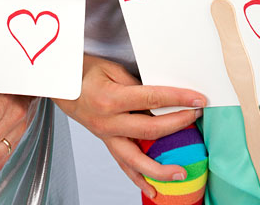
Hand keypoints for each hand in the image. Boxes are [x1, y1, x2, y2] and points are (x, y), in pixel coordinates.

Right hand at [54, 55, 205, 198]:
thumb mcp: (111, 69)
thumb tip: (161, 98)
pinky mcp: (106, 143)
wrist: (61, 85)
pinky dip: (139, 179)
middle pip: (150, 129)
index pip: (152, 99)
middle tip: (197, 117)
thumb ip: (135, 84)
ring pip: (137, 159)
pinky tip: (154, 190)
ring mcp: (107, 136)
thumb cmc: (85, 72)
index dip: (178, 99)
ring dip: (161, 169)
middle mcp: (109, 122)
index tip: (197, 99)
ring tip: (182, 173)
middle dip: (178, 124)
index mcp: (112, 99)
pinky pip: (123, 165)